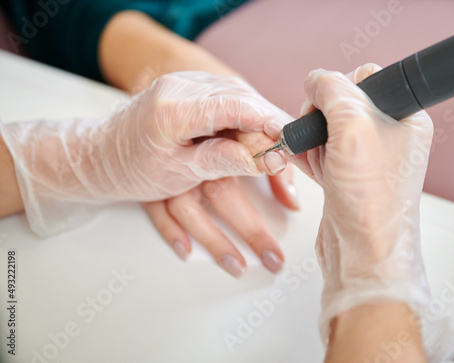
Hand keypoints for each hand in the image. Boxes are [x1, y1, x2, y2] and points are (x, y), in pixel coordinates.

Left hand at [1, 72, 291, 235]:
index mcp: (173, 107)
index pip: (235, 106)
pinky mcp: (187, 89)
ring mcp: (183, 84)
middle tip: (286, 151)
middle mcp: (179, 86)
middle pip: (241, 98)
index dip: (269, 122)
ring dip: (257, 120)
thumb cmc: (130, 170)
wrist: (100, 157)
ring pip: (237, 95)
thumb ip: (221, 161)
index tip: (291, 142)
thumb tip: (267, 158)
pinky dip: (243, 115)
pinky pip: (226, 96)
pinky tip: (254, 132)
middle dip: (267, 125)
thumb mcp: (176, 174)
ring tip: (273, 148)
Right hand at [145, 130, 298, 277]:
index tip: (289, 206)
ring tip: (237, 266)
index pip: (249, 151)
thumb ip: (271, 163)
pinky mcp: (152, 187)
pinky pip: (158, 211)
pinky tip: (186, 251)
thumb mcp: (241, 137)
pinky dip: (171, 231)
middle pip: (222, 190)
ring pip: (190, 209)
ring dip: (214, 240)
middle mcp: (195, 156)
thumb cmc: (201, 131)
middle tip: (273, 256)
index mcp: (221, 136)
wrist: (150, 126)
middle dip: (250, 227)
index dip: (272, 174)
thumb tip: (292, 202)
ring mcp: (171, 174)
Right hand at [297, 64, 432, 343]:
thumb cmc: (370, 200)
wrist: (361, 253)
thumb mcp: (353, 128)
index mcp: (404, 116)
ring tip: (313, 156)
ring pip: (327, 128)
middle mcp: (388, 135)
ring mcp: (365, 157)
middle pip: (342, 102)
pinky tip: (305, 164)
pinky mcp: (346, 175)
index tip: (326, 107)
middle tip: (319, 137)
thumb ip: (334, 91)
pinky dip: (309, 155)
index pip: (367, 78)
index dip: (339, 88)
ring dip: (312, 138)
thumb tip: (317, 78)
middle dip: (320, 117)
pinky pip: (322, 152)